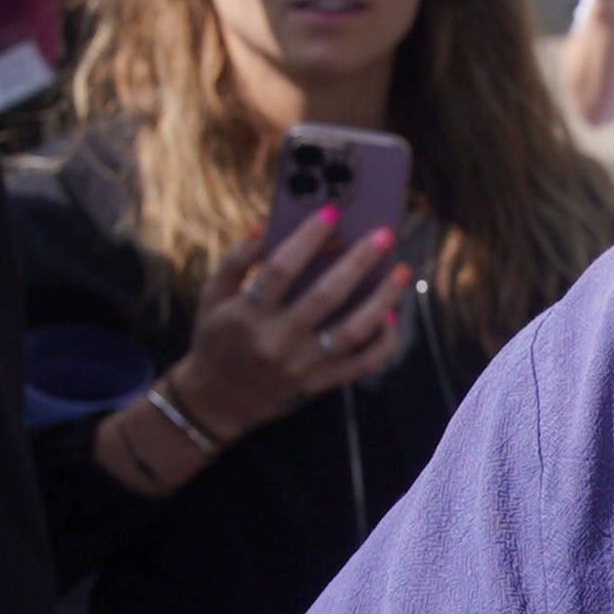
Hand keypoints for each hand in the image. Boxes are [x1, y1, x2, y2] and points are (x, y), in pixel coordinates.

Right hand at [163, 209, 412, 440]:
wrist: (215, 402)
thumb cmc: (216, 338)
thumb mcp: (213, 297)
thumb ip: (236, 260)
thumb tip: (264, 225)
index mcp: (246, 315)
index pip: (280, 269)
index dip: (307, 237)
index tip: (331, 211)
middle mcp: (276, 341)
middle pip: (326, 296)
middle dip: (359, 262)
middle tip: (384, 234)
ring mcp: (301, 366)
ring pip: (352, 331)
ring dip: (382, 299)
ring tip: (401, 270)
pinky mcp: (318, 384)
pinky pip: (361, 364)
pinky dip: (382, 341)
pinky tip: (391, 315)